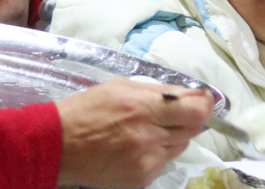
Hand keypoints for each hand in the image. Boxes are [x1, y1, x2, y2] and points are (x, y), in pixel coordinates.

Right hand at [56, 79, 212, 187]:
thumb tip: (186, 93)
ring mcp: (147, 160)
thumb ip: (155, 91)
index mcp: (143, 106)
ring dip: (174, 134)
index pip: (194, 109)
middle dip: (190, 117)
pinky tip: (138, 143)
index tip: (205, 97)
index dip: (205, 103)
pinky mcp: (142, 177)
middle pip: (193, 128)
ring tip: (152, 127)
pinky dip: (159, 150)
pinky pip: (164, 161)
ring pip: (180, 146)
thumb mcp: (120, 86)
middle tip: (178, 111)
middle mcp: (150, 135)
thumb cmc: (86, 109)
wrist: (59, 144)